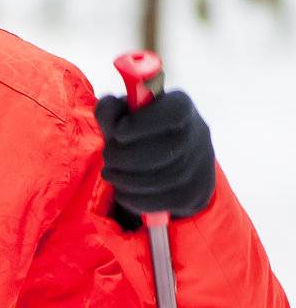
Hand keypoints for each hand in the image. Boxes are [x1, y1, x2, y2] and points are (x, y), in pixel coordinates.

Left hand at [93, 88, 215, 223]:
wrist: (172, 162)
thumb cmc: (141, 132)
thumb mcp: (124, 117)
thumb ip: (111, 111)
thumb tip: (107, 107)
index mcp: (181, 106)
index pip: (174, 112)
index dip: (142, 124)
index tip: (118, 132)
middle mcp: (198, 133)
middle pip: (164, 150)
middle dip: (125, 157)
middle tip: (107, 157)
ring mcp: (199, 166)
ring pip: (162, 179)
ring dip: (126, 179)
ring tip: (110, 173)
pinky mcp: (194, 193)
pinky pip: (162, 200)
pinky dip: (134, 198)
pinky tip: (121, 190)